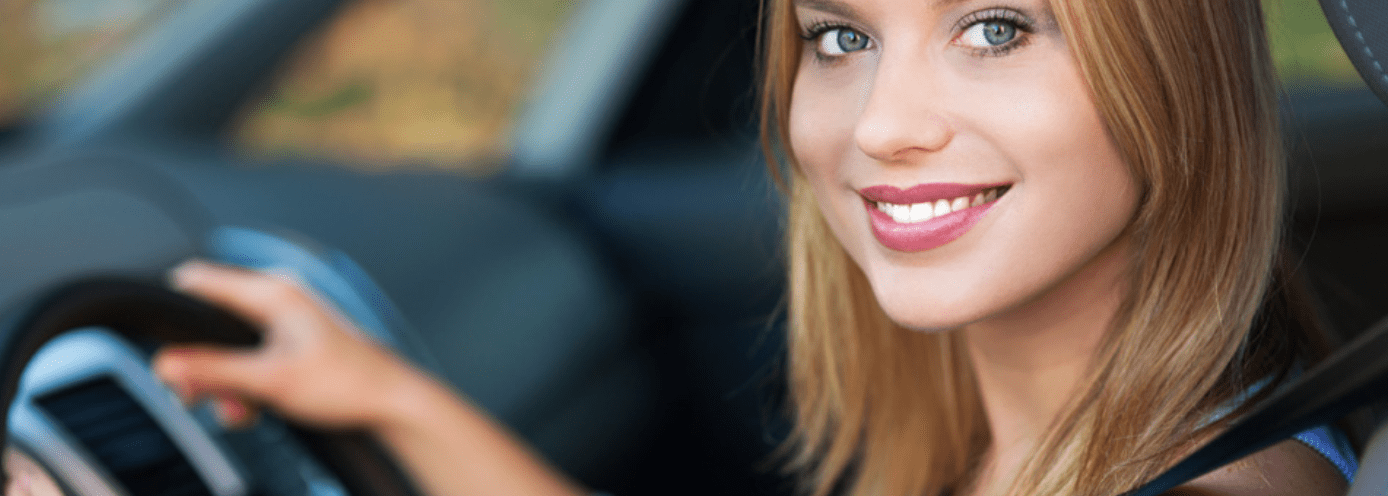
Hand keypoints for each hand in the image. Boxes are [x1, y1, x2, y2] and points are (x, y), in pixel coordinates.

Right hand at [153, 260, 423, 429]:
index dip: (172, 310)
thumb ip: (214, 371)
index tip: (160, 345)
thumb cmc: (348, 383)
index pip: (198, 280)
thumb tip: (166, 365)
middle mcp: (278, 297)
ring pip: (227, 346)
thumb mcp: (270, 380)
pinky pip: (248, 358)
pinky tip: (253, 409)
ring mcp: (285, 319)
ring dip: (223, 382)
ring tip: (240, 410)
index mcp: (273, 292)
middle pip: (208, 322)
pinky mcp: (290, 342)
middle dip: (199, 363)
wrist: (390, 401)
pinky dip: (244, 384)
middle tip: (197, 396)